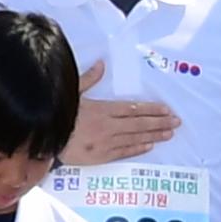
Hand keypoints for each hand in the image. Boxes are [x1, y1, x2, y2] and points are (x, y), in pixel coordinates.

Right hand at [63, 59, 180, 167]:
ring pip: (136, 138)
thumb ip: (88, 79)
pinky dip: (138, 149)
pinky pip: (124, 152)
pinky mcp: (101, 156)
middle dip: (159, 122)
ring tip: (169, 133)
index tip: (167, 110)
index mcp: (102, 109)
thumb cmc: (57, 114)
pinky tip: (150, 146)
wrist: (43, 140)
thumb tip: (102, 64)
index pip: (133, 108)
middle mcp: (108, 126)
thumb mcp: (71, 92)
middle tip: (177, 122)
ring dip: (154, 135)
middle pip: (139, 123)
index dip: (152, 109)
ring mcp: (106, 142)